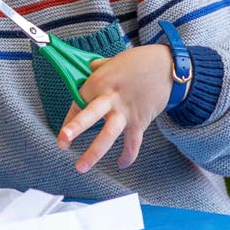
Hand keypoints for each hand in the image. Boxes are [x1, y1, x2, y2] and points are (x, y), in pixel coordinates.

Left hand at [56, 45, 172, 173]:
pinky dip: (128, 156)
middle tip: (61, 143)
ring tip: (81, 167)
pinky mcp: (140, 121)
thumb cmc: (137, 61)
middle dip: (75, 129)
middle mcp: (110, 98)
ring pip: (108, 134)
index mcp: (99, 82)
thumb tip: (88, 72)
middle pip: (90, 115)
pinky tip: (121, 165)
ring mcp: (125, 112)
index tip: (62, 135)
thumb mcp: (111, 62)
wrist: (167, 66)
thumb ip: (97, 70)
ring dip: (94, 152)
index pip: (77, 102)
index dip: (69, 119)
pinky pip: (133, 143)